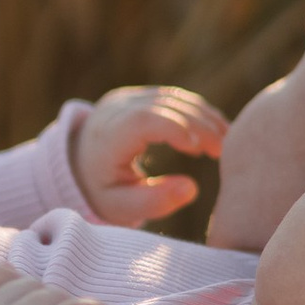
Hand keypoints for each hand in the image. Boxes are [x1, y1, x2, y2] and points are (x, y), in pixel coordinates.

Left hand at [69, 83, 226, 225]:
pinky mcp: (139, 95)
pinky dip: (198, 112)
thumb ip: (155, 201)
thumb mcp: (121, 208)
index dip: (174, 129)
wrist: (78, 166)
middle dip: (199, 125)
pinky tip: (217, 131)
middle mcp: (114, 110)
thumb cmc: (101, 192)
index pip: (142, 121)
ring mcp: (127, 98)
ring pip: (173, 97)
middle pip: (164, 106)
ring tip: (226, 142)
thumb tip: (193, 188)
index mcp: (106, 137)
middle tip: (223, 151)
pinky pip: (174, 97)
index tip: (198, 151)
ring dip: (204, 117)